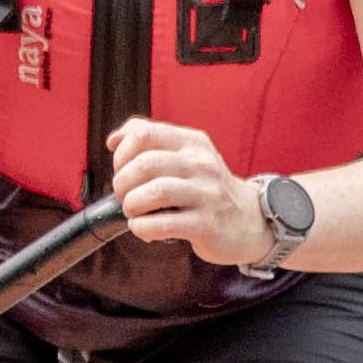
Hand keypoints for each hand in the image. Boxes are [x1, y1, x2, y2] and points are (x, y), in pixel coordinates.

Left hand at [108, 118, 273, 265]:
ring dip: (132, 205)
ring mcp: (207, 194)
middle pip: (144, 164)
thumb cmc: (205, 189)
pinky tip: (144, 228)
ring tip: (134, 213)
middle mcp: (201, 164)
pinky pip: (163, 224)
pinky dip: (142, 228)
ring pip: (154, 192)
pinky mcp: (207, 224)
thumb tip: (113, 140)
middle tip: (125, 197)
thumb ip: (152, 143)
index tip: (121, 170)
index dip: (121, 155)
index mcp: (192, 142)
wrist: (249, 220)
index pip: (143, 133)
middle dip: (122, 184)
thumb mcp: (187, 156)